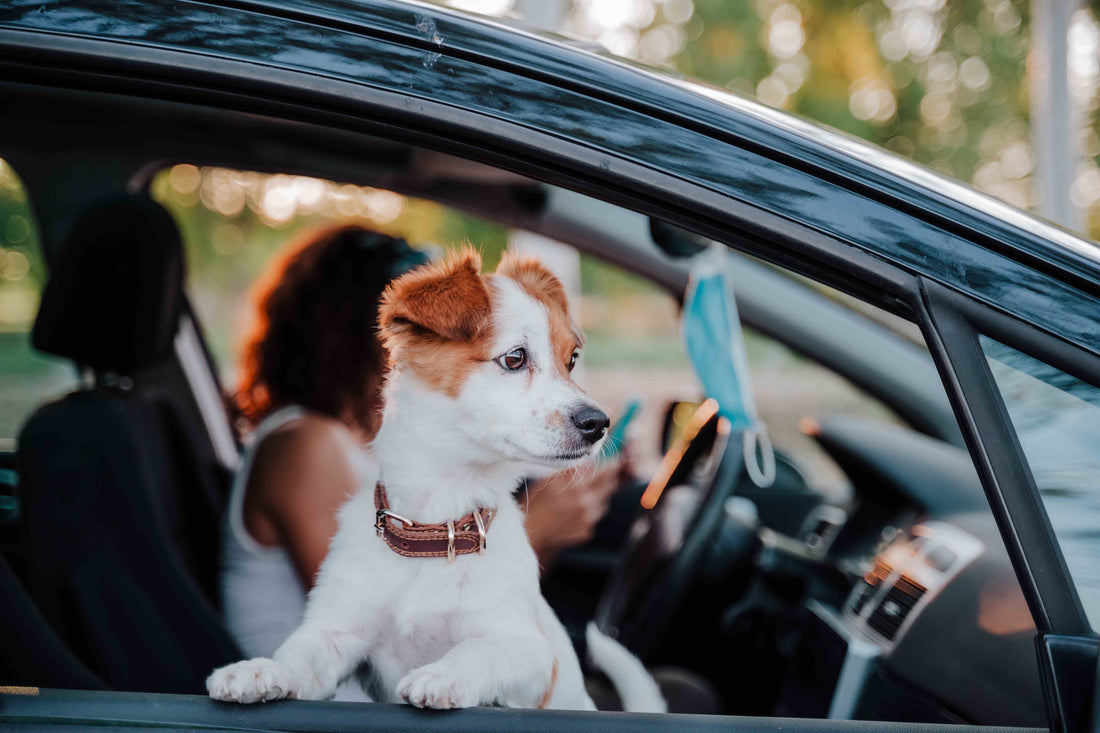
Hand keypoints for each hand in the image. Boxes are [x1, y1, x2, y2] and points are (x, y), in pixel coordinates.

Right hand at [523, 448, 633, 564]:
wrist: (529, 530)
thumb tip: (593, 461)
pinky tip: (574, 510)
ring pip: (604, 502)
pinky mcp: (587, 532)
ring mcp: (588, 520)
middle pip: (610, 486)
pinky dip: (590, 511)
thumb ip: (575, 469)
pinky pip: (595, 516)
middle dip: (607, 479)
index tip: (618, 460)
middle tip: (599, 474)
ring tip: (579, 496)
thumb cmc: (536, 501)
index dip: (615, 464)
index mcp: (578, 487)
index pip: (607, 472)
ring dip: (598, 496)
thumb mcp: (551, 478)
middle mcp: (587, 505)